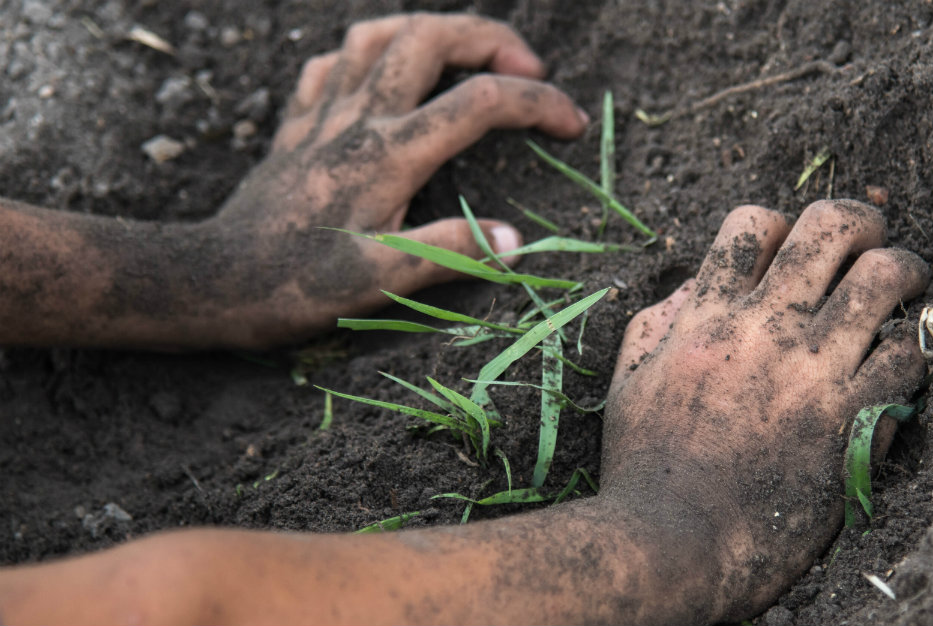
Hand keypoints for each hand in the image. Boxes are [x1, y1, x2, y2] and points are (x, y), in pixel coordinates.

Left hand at [209, 13, 588, 345]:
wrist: (213, 281)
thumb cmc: (297, 287)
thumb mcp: (382, 281)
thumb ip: (452, 254)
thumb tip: (517, 242)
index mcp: (390, 155)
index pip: (479, 102)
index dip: (537, 103)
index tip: (572, 125)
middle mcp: (358, 119)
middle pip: (430, 37)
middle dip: (489, 37)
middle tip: (527, 69)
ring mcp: (322, 115)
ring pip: (377, 34)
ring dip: (429, 31)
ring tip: (462, 57)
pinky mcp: (294, 125)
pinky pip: (331, 62)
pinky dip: (368, 54)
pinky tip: (382, 77)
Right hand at [600, 200, 928, 615]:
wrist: (674, 545)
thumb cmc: (644, 470)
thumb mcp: (628, 383)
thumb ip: (656, 325)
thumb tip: (694, 288)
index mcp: (706, 316)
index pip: (757, 222)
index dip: (784, 226)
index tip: (794, 255)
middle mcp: (764, 329)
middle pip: (833, 226)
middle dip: (862, 222)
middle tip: (870, 245)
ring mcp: (812, 371)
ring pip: (886, 276)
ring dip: (904, 273)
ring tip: (906, 288)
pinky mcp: (850, 420)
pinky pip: (907, 358)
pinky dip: (910, 354)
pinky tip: (896, 368)